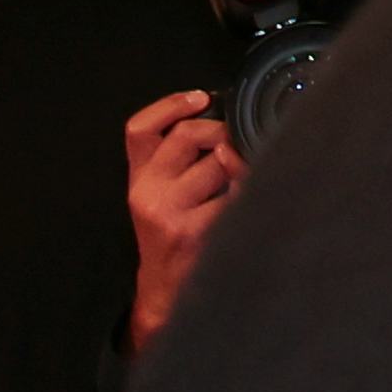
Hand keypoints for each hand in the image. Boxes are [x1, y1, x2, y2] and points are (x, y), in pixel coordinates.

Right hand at [120, 89, 242, 352]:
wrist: (166, 293)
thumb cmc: (172, 240)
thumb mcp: (156, 199)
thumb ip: (174, 162)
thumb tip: (222, 124)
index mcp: (137, 182)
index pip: (139, 130)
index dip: (170, 105)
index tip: (201, 99)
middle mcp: (148, 195)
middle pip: (189, 135)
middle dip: (222, 133)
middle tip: (233, 147)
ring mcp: (171, 213)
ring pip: (221, 161)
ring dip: (240, 166)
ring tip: (240, 183)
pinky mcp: (197, 231)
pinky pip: (240, 192)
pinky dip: (253, 190)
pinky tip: (250, 200)